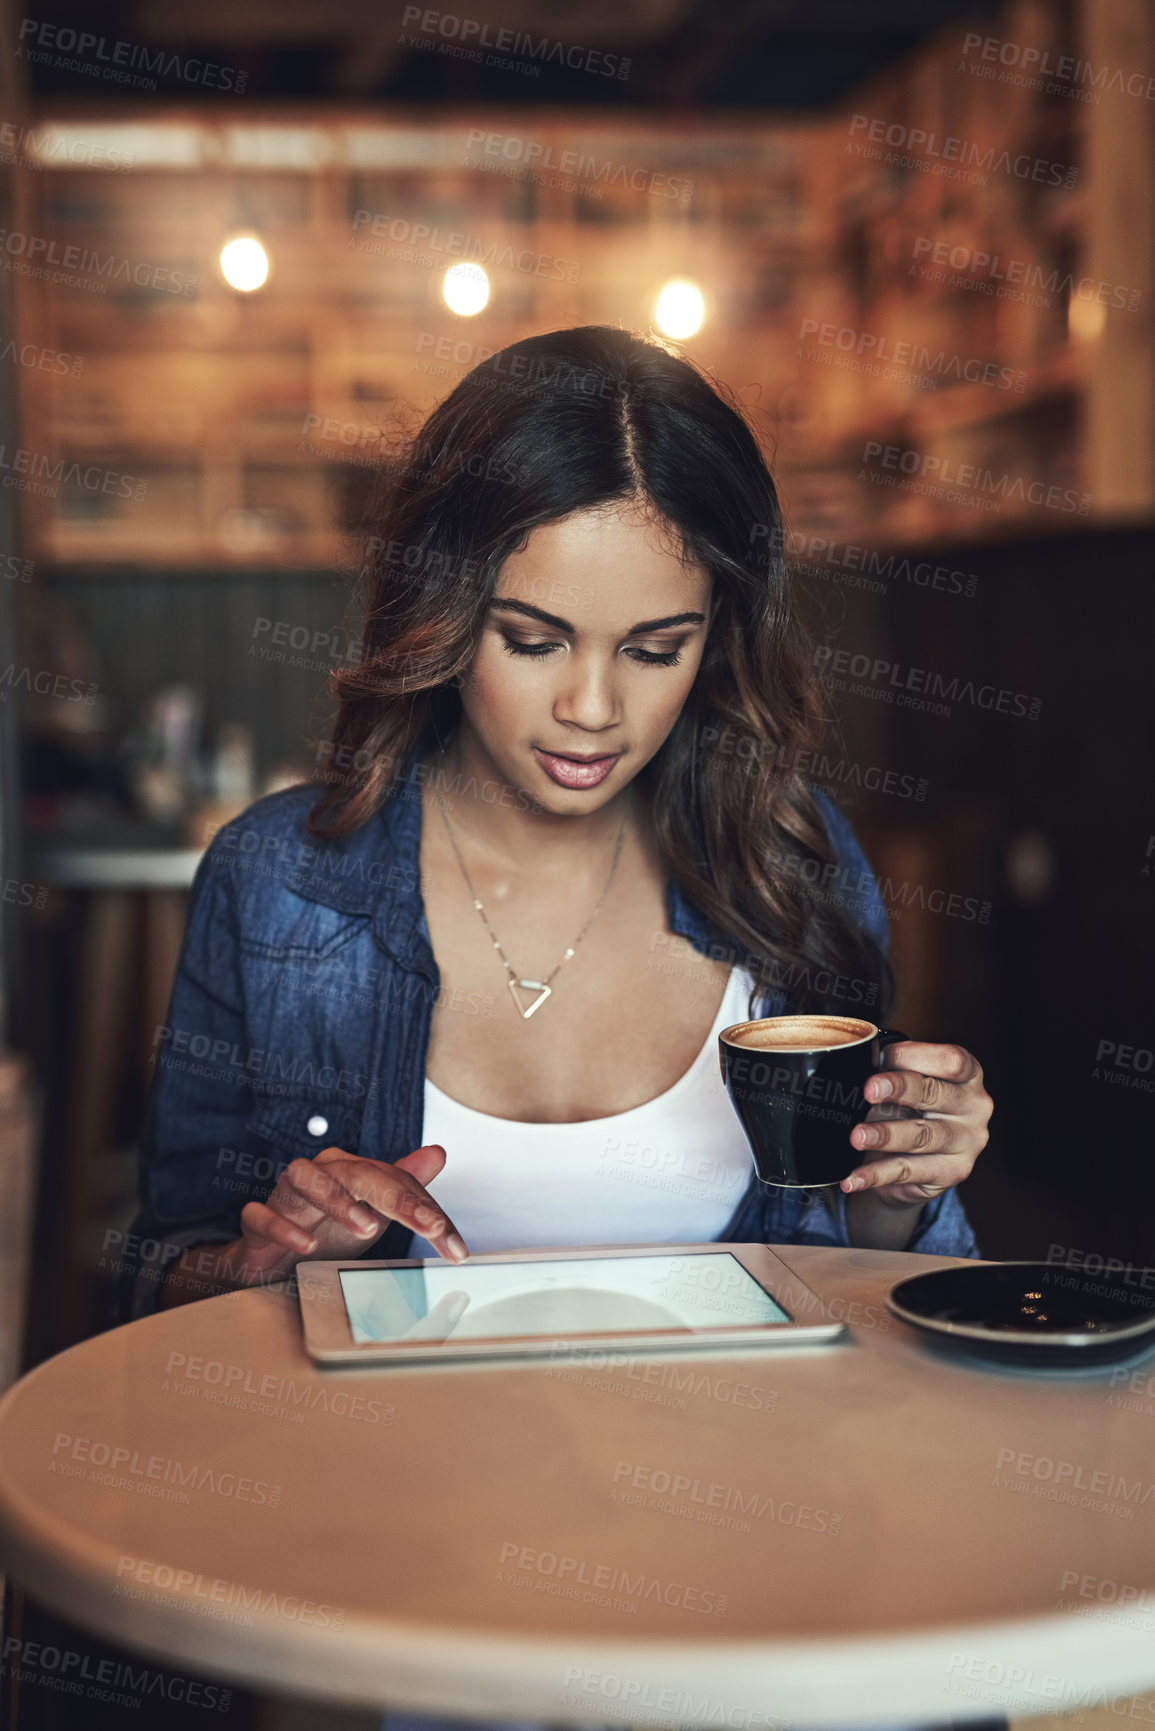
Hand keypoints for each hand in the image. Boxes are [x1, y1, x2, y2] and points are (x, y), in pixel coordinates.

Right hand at [235, 1143, 467, 1286]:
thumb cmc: (325, 1230)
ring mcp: (286, 1195)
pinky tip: (307, 1244)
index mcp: (351, 1171)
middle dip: (397, 1198)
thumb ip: (405, 1186)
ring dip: (337, 1200)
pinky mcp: (258, 1220)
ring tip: (367, 1226)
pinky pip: (263, 1215)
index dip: (427, 1210)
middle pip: (358, 1173)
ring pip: (306, 1179)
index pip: (395, 1182)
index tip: (454, 1244)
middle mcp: (321, 1174)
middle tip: (427, 1225)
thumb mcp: (372, 1212)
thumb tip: (438, 1153)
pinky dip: (284, 1227)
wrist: (274, 1261)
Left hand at [839, 1042, 991, 1208]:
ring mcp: (967, 1142)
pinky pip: (907, 1172)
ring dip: (885, 1135)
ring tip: (857, 1136)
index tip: (882, 1058)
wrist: (919, 1157)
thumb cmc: (912, 1107)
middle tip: (869, 1091)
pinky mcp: (951, 1172)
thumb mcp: (908, 1083)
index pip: (951, 1061)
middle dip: (900, 1089)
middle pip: (936, 1094)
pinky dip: (876, 1175)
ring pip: (922, 1136)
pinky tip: (853, 1178)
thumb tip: (858, 1065)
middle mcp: (975, 1106)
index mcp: (969, 1074)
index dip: (916, 1057)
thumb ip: (894, 1071)